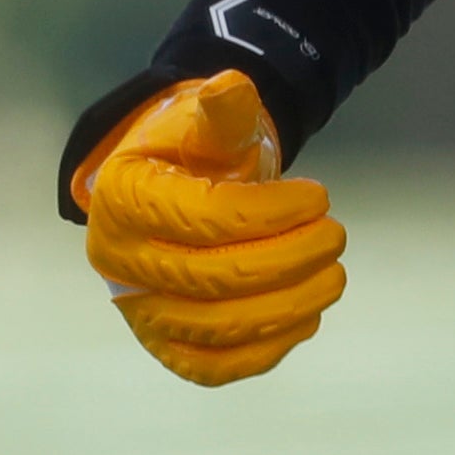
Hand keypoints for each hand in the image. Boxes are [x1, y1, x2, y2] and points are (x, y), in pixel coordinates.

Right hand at [70, 71, 346, 384]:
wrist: (167, 192)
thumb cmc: (190, 153)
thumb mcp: (205, 124)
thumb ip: (222, 111)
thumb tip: (233, 87)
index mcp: (122, 198)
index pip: (207, 219)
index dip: (274, 214)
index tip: (320, 197)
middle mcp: (117, 261)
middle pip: (217, 278)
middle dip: (291, 259)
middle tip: (336, 237)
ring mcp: (138, 311)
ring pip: (221, 327)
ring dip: (291, 305)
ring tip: (333, 275)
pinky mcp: (164, 347)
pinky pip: (216, 366)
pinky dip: (267, 349)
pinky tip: (307, 317)